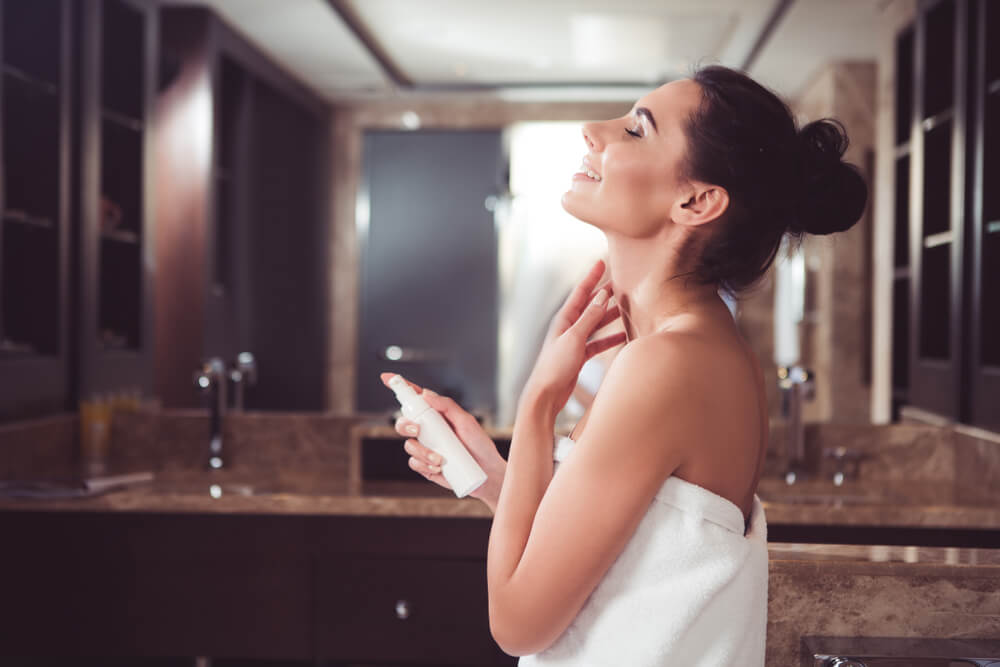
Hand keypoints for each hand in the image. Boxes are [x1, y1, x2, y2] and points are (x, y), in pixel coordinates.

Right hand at [380, 373, 506, 509]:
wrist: (486, 474)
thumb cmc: (479, 445)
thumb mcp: (466, 421)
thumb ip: (447, 406)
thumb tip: (426, 393)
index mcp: (436, 416)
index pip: (415, 400)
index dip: (400, 387)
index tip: (387, 377)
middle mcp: (428, 431)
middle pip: (403, 423)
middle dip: (405, 426)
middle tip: (418, 430)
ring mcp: (426, 448)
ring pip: (408, 446)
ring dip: (422, 452)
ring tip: (440, 459)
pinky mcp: (426, 466)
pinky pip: (414, 463)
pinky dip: (423, 465)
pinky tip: (438, 468)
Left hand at [521, 259, 624, 421]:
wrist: (546, 394)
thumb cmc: (555, 366)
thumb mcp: (574, 338)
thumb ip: (589, 317)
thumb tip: (603, 295)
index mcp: (564, 319)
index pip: (581, 292)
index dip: (592, 277)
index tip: (602, 262)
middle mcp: (568, 327)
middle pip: (590, 306)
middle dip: (604, 294)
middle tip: (621, 282)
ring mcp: (574, 341)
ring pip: (595, 324)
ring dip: (610, 315)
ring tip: (626, 306)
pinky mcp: (579, 356)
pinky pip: (597, 342)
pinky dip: (609, 338)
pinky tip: (622, 335)